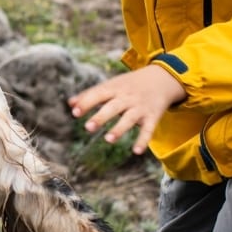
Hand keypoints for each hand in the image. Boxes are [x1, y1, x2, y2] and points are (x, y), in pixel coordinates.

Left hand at [68, 65, 185, 155]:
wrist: (161, 79)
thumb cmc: (129, 84)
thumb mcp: (111, 85)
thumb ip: (90, 94)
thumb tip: (70, 104)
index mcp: (114, 88)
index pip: (99, 94)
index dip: (87, 103)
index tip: (75, 112)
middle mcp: (127, 98)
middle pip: (113, 107)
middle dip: (101, 117)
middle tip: (88, 127)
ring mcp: (140, 107)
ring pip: (129, 119)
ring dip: (120, 129)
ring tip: (108, 139)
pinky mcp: (152, 117)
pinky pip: (148, 130)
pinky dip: (143, 140)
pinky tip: (136, 151)